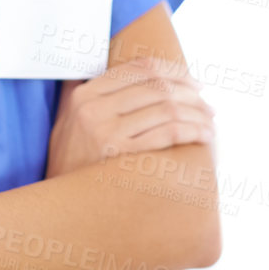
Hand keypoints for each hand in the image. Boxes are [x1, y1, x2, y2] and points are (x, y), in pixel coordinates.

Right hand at [45, 54, 216, 179]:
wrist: (58, 203)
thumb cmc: (72, 162)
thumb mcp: (69, 121)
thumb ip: (88, 92)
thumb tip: (112, 66)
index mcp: (85, 94)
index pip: (141, 68)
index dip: (174, 71)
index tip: (194, 82)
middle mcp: (93, 108)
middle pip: (158, 87)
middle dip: (191, 94)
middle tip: (208, 106)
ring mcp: (105, 131)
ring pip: (166, 109)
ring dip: (196, 114)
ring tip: (210, 123)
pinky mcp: (119, 155)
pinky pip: (166, 134)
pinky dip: (191, 131)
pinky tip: (203, 136)